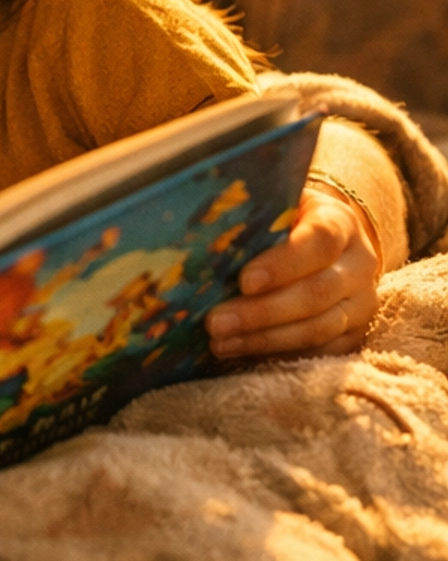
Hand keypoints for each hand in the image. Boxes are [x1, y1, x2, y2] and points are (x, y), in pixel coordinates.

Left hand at [206, 185, 380, 362]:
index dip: (283, 263)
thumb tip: (199, 234)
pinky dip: (279, 354)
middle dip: (262, 312)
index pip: (319, 241)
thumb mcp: (278, 206)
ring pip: (318, 329)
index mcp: (340, 223)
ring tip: (220, 341)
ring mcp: (361, 304)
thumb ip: (253, 218)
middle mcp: (360, 264)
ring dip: (264, 339)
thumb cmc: (288, 221)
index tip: (244, 281)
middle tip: (215, 322)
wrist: (330, 243)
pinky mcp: (354, 334)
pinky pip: (320, 352)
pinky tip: (241, 352)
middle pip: (316, 293)